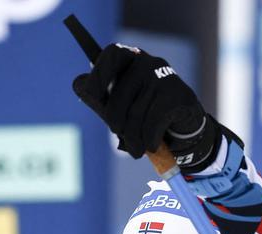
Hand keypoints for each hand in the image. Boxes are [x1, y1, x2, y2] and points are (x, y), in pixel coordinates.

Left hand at [72, 43, 218, 169]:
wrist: (182, 127)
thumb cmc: (144, 115)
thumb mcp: (120, 106)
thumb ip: (100, 99)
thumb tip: (79, 84)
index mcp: (129, 60)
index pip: (111, 55)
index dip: (99, 73)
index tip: (92, 93)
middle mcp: (147, 62)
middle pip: (120, 95)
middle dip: (116, 122)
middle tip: (119, 135)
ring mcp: (163, 76)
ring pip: (136, 113)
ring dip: (133, 138)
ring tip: (136, 150)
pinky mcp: (177, 94)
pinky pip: (153, 122)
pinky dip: (148, 139)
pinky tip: (151, 145)